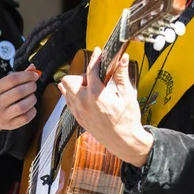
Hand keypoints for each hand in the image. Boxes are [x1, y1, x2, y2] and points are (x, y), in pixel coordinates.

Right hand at [0, 65, 38, 130]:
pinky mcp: (10, 125)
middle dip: (31, 86)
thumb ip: (17, 77)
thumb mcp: (1, 85)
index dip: (27, 76)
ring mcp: (3, 116)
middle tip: (33, 86)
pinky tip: (30, 107)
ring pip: (23, 106)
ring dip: (32, 99)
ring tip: (31, 96)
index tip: (34, 75)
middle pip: (19, 92)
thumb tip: (33, 68)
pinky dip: (32, 111)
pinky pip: (25, 118)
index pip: (12, 79)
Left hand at [58, 48, 152, 166]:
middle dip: (81, 76)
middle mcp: (84, 102)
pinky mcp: (78, 118)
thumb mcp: (127, 95)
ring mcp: (79, 111)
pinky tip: (86, 96)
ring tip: (90, 87)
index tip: (97, 52)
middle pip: (68, 80)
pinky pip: (68, 102)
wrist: (124, 142)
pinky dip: (74, 96)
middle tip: (94, 79)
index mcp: (97, 95)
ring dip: (75, 86)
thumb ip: (122, 75)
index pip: (91, 70)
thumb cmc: (127, 119)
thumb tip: (123, 59)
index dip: (95, 58)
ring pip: (65, 91)